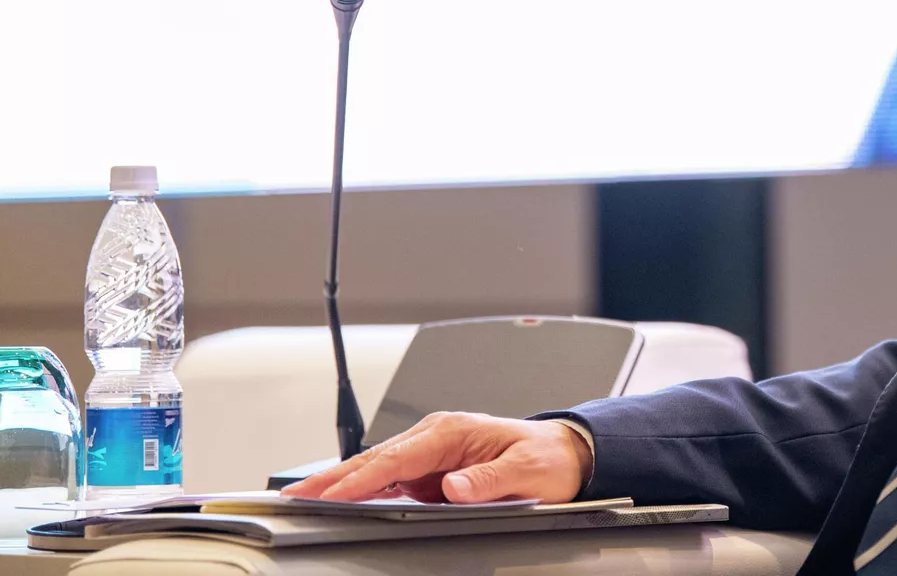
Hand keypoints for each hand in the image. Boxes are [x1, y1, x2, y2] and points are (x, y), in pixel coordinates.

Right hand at [281, 412, 590, 503]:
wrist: (564, 453)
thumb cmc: (547, 458)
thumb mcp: (526, 471)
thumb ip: (489, 479)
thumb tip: (453, 486)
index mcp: (453, 431)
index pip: (397, 458)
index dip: (361, 479)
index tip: (332, 495)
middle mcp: (437, 437)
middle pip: (376, 459)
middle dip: (333, 477)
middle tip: (294, 495)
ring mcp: (431, 453)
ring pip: (377, 469)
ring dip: (340, 483)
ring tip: (303, 500)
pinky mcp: (431, 470)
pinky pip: (390, 480)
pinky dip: (362, 490)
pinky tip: (340, 503)